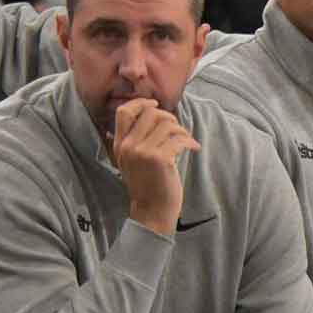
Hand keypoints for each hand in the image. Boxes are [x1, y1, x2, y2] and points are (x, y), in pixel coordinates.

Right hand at [113, 99, 200, 235]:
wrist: (152, 209)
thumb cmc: (147, 183)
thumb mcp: (130, 160)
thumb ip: (132, 139)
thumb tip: (141, 112)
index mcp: (119, 144)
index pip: (123, 112)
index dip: (141, 103)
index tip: (155, 105)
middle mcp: (128, 146)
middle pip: (150, 113)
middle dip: (169, 117)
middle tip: (177, 130)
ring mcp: (143, 152)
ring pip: (167, 123)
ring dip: (181, 130)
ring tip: (186, 140)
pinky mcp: (160, 158)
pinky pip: (179, 138)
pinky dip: (190, 141)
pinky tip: (193, 148)